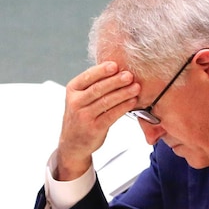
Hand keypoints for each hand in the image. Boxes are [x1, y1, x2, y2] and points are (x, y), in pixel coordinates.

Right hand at [55, 62, 140, 180]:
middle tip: (129, 75)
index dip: (102, 70)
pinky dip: (123, 107)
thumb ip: (94, 85)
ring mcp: (84, 116)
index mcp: (72, 90)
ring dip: (123, 93)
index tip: (115, 65)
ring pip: (106, 101)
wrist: (73, 143)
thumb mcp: (80, 98)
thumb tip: (117, 70)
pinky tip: (132, 101)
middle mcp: (75, 102)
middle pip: (98, 88)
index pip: (88, 76)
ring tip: (135, 87)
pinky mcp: (94, 128)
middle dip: (116, 81)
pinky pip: (111, 115)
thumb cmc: (81, 117)